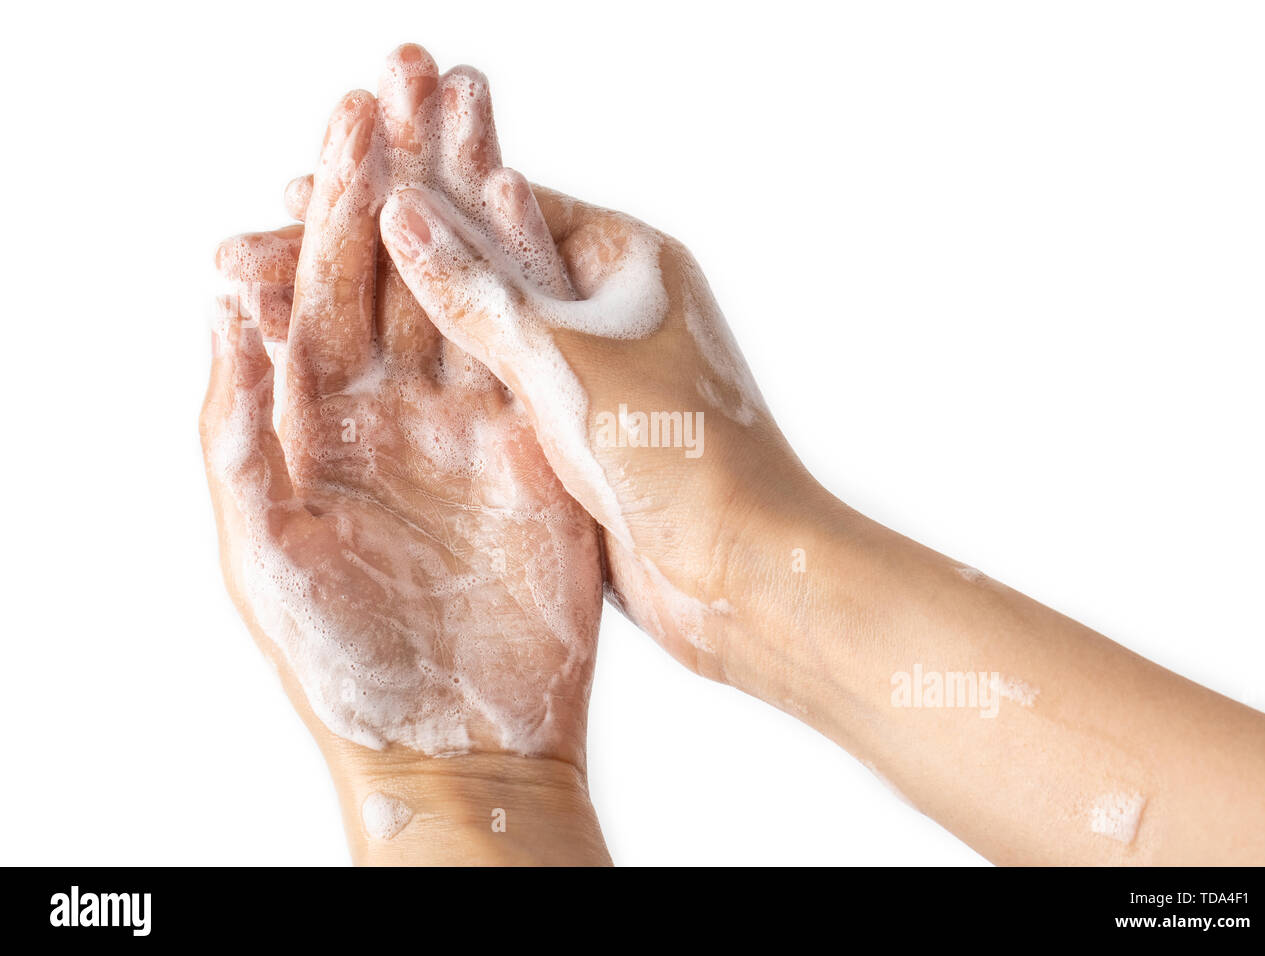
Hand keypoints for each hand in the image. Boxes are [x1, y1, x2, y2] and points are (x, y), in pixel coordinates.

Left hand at [201, 85, 601, 770]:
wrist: (457, 735)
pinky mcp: (537, 449)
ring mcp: (472, 422)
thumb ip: (239, 427)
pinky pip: (532, 352)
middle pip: (401, 266)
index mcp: (318, 421)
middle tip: (418, 75)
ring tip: (478, 111)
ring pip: (470, 290)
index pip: (326, 285)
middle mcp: (395, 408)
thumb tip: (225, 310)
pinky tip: (532, 210)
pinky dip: (531, 280)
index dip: (338, 201)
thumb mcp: (263, 544)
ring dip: (472, 200)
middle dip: (406, 170)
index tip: (352, 119)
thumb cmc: (343, 658)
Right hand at [262, 46, 814, 682]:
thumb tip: (398, 208)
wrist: (744, 578)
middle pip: (481, 262)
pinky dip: (431, 382)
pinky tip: (360, 379)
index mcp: (626, 260)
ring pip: (477, 332)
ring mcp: (591, 372)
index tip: (323, 173)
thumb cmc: (682, 457)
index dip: (407, 188)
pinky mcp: (576, 435)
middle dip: (388, 252)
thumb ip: (477, 291)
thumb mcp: (565, 361)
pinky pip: (489, 392)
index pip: (499, 199)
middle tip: (285, 231)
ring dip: (399, 319)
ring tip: (298, 303)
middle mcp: (608, 307)